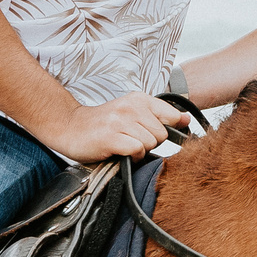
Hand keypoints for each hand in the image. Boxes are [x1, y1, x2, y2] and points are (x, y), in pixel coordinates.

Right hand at [37, 92, 190, 163]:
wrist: (69, 127)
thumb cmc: (103, 124)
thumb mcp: (133, 113)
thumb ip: (160, 115)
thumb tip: (187, 119)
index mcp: (139, 99)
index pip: (172, 115)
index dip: (168, 129)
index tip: (156, 134)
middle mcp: (131, 107)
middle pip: (162, 134)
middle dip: (150, 142)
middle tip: (131, 140)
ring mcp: (121, 121)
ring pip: (151, 143)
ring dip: (139, 150)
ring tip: (124, 145)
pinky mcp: (111, 137)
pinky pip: (137, 150)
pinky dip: (131, 156)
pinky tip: (120, 152)